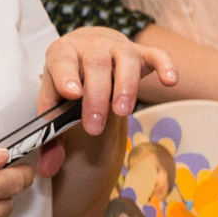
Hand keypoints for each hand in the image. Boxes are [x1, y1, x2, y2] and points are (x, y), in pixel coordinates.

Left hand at [40, 27, 176, 141]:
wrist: (89, 49)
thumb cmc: (71, 81)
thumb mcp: (55, 103)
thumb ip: (51, 135)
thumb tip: (47, 169)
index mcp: (62, 54)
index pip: (62, 61)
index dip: (66, 75)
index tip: (73, 94)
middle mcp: (90, 46)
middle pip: (95, 64)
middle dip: (97, 96)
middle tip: (95, 126)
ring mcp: (117, 47)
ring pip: (125, 58)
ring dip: (127, 85)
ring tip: (123, 112)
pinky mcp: (141, 52)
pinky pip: (156, 54)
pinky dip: (165, 65)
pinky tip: (170, 81)